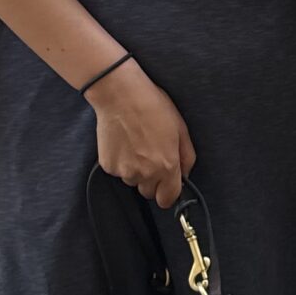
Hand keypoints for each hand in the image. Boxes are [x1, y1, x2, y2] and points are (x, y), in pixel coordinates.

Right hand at [90, 61, 195, 205]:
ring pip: (133, 181)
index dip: (168, 192)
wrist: (120, 95)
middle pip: (149, 192)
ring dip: (136, 170)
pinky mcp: (108, 166)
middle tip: (150, 155)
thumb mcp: (180, 128)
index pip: (167, 200)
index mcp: (167, 167)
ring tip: (135, 144)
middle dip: (152, 180)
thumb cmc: (153, 107)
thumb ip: (187, 156)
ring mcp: (124, 171)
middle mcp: (145, 174)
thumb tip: (185, 174)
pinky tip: (123, 142)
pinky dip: (121, 162)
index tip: (167, 183)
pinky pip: (118, 172)